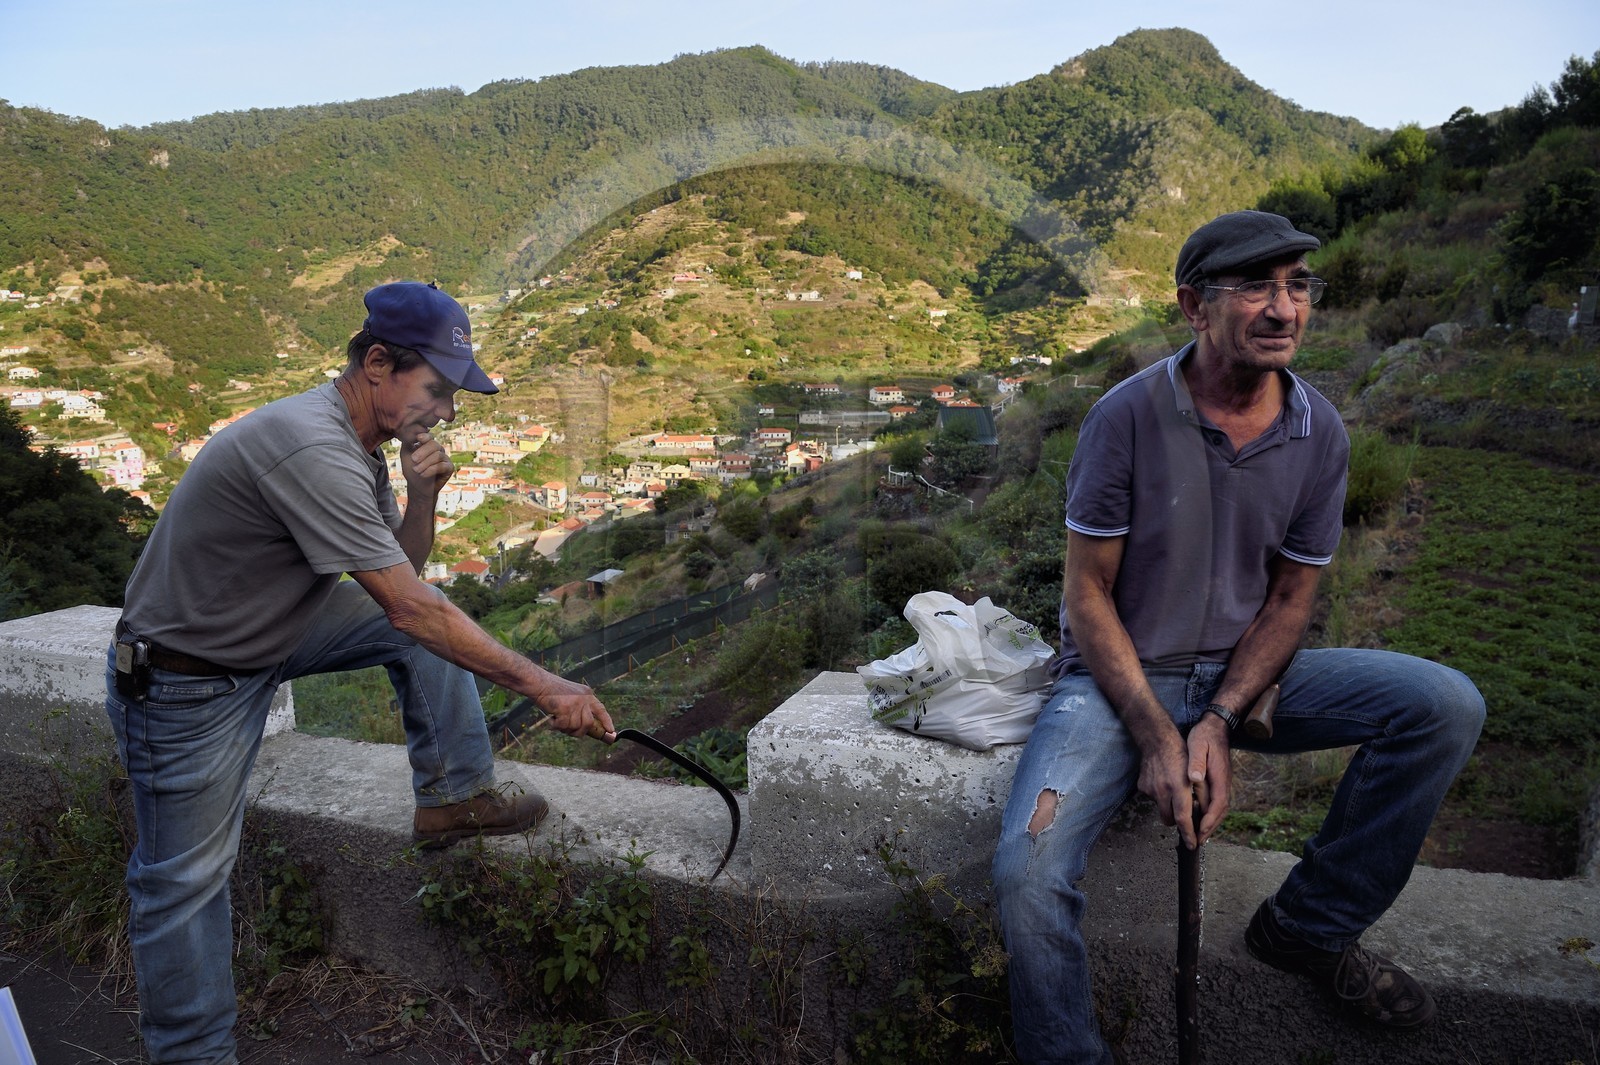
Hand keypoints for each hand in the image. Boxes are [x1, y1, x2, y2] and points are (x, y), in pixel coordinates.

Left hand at [400, 430, 452, 496]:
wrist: (417, 488)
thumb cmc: (411, 470)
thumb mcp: (406, 454)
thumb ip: (408, 442)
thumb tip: (412, 432)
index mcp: (428, 445)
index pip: (429, 437)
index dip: (425, 437)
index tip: (418, 439)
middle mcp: (438, 450)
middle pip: (434, 444)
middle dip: (422, 452)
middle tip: (413, 460)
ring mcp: (445, 458)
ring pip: (438, 455)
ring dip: (425, 463)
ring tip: (416, 470)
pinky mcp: (450, 468)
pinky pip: (442, 466)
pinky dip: (430, 470)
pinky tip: (423, 474)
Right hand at [534, 675, 614, 739]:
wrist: (539, 683)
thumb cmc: (551, 691)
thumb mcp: (571, 695)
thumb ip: (579, 707)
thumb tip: (583, 726)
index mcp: (587, 694)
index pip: (601, 709)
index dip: (606, 720)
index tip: (611, 730)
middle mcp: (584, 698)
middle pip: (588, 723)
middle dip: (579, 731)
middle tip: (567, 730)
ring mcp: (575, 703)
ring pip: (575, 727)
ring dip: (565, 729)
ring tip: (556, 721)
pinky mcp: (565, 708)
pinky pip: (564, 726)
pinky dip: (556, 727)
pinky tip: (551, 720)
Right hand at [1136, 732, 1195, 843]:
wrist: (1157, 740)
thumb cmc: (1182, 754)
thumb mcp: (1197, 773)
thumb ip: (1203, 795)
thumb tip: (1206, 814)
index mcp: (1179, 787)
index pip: (1183, 818)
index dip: (1188, 834)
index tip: (1192, 845)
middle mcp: (1163, 790)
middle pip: (1169, 819)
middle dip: (1178, 821)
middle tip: (1184, 813)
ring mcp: (1150, 789)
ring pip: (1161, 809)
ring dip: (1168, 806)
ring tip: (1173, 790)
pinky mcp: (1142, 786)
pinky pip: (1153, 798)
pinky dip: (1160, 795)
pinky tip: (1163, 782)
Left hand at [1185, 714, 1232, 846]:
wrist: (1216, 727)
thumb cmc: (1205, 737)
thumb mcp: (1197, 746)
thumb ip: (1196, 762)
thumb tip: (1194, 777)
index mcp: (1220, 778)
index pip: (1217, 804)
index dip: (1209, 820)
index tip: (1199, 831)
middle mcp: (1225, 783)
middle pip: (1221, 811)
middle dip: (1210, 827)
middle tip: (1199, 841)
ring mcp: (1223, 783)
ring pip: (1220, 809)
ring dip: (1211, 823)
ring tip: (1200, 835)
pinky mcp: (1219, 782)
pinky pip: (1217, 803)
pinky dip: (1211, 814)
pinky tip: (1201, 818)